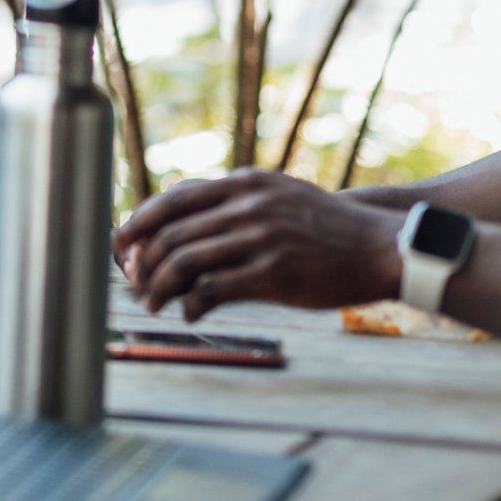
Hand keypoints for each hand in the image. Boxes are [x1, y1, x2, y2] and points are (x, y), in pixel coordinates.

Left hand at [114, 170, 404, 321]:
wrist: (380, 248)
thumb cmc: (320, 228)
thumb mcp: (275, 195)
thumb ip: (229, 202)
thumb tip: (175, 226)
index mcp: (242, 184)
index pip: (170, 200)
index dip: (137, 224)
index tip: (121, 246)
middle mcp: (247, 206)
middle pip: (171, 234)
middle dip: (143, 262)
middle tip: (134, 283)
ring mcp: (260, 238)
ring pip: (185, 263)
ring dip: (159, 287)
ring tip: (152, 304)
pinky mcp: (275, 273)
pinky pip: (215, 291)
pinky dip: (192, 305)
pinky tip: (189, 315)